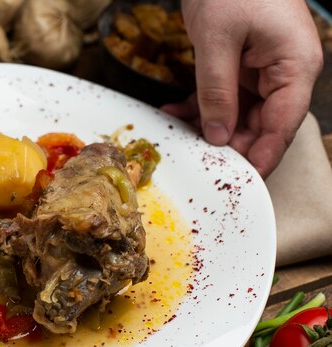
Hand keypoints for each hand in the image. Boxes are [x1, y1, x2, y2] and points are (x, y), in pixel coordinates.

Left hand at [162, 0, 322, 177]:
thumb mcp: (218, 41)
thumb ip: (217, 91)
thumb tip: (218, 135)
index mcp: (295, 66)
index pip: (283, 125)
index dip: (263, 156)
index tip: (242, 182)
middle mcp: (284, 72)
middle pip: (262, 125)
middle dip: (230, 147)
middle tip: (202, 166)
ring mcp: (262, 70)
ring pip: (239, 116)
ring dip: (209, 128)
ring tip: (181, 138)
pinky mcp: (241, 67)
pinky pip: (223, 98)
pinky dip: (199, 108)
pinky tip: (174, 114)